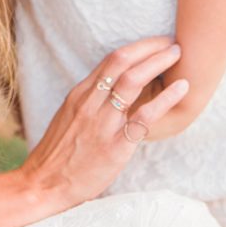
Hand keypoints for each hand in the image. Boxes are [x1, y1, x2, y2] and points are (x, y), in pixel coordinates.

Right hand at [18, 36, 186, 213]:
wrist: (44, 185)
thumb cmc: (59, 154)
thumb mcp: (70, 117)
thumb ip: (91, 101)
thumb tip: (114, 88)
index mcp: (80, 94)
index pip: (112, 59)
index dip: (138, 46)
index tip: (157, 41)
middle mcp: (91, 102)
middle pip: (122, 62)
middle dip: (150, 47)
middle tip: (172, 41)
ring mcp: (103, 123)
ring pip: (132, 81)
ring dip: (158, 62)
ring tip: (178, 55)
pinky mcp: (116, 146)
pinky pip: (144, 116)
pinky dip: (166, 98)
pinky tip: (182, 88)